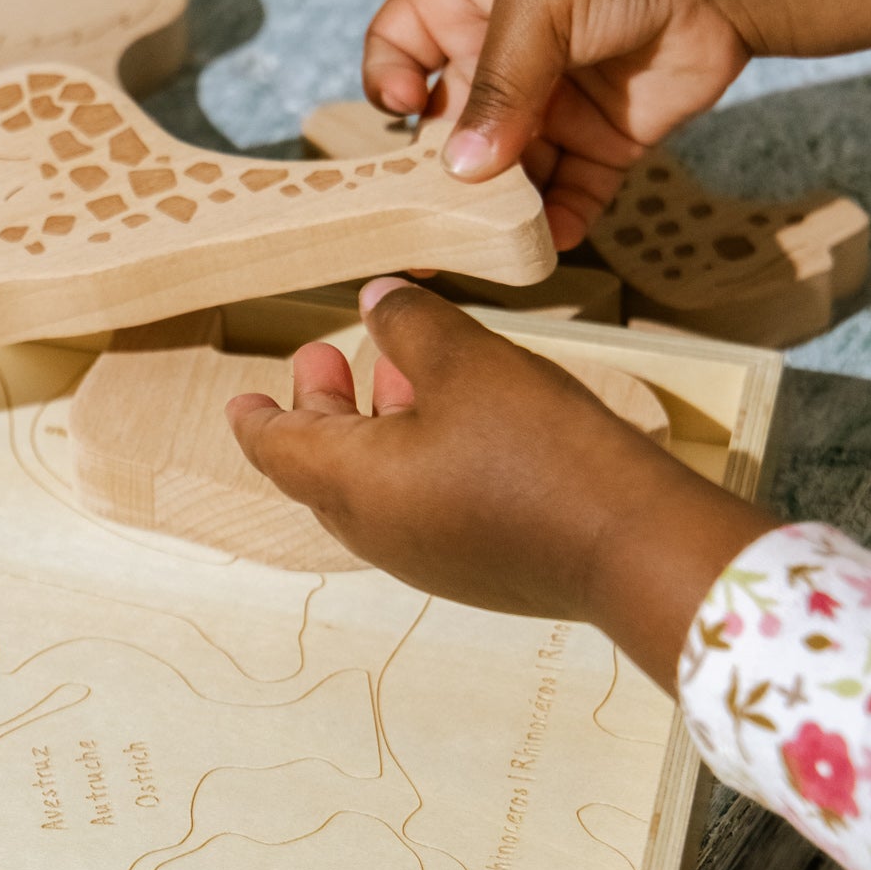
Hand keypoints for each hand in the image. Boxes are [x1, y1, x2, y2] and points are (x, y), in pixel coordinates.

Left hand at [226, 279, 766, 690]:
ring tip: (402, 372)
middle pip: (324, 468)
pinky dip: (418, 458)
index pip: (278, 451)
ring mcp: (429, 557)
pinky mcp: (478, 568)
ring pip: (377, 486)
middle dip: (322, 408)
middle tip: (324, 359)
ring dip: (377, 427)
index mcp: (354, 485)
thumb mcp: (466, 361)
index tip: (240, 400)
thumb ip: (410, 324)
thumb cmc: (541, 452)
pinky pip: (423, 507)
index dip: (256, 419)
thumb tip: (378, 301)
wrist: (630, 547)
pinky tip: (462, 419)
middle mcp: (380, 531)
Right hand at [362, 0, 870, 248]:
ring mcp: (554, 101)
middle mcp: (505, 54)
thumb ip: (498, 86)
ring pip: (506, 170)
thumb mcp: (540, 2)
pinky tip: (550, 241)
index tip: (405, 108)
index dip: (389, 77)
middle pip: (448, 124)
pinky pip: (567, 192)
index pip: (400, 40)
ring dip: (496, 207)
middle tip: (422, 224)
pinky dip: (557, 221)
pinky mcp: (602, 139)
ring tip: (487, 243)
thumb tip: (462, 170)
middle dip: (436, 173)